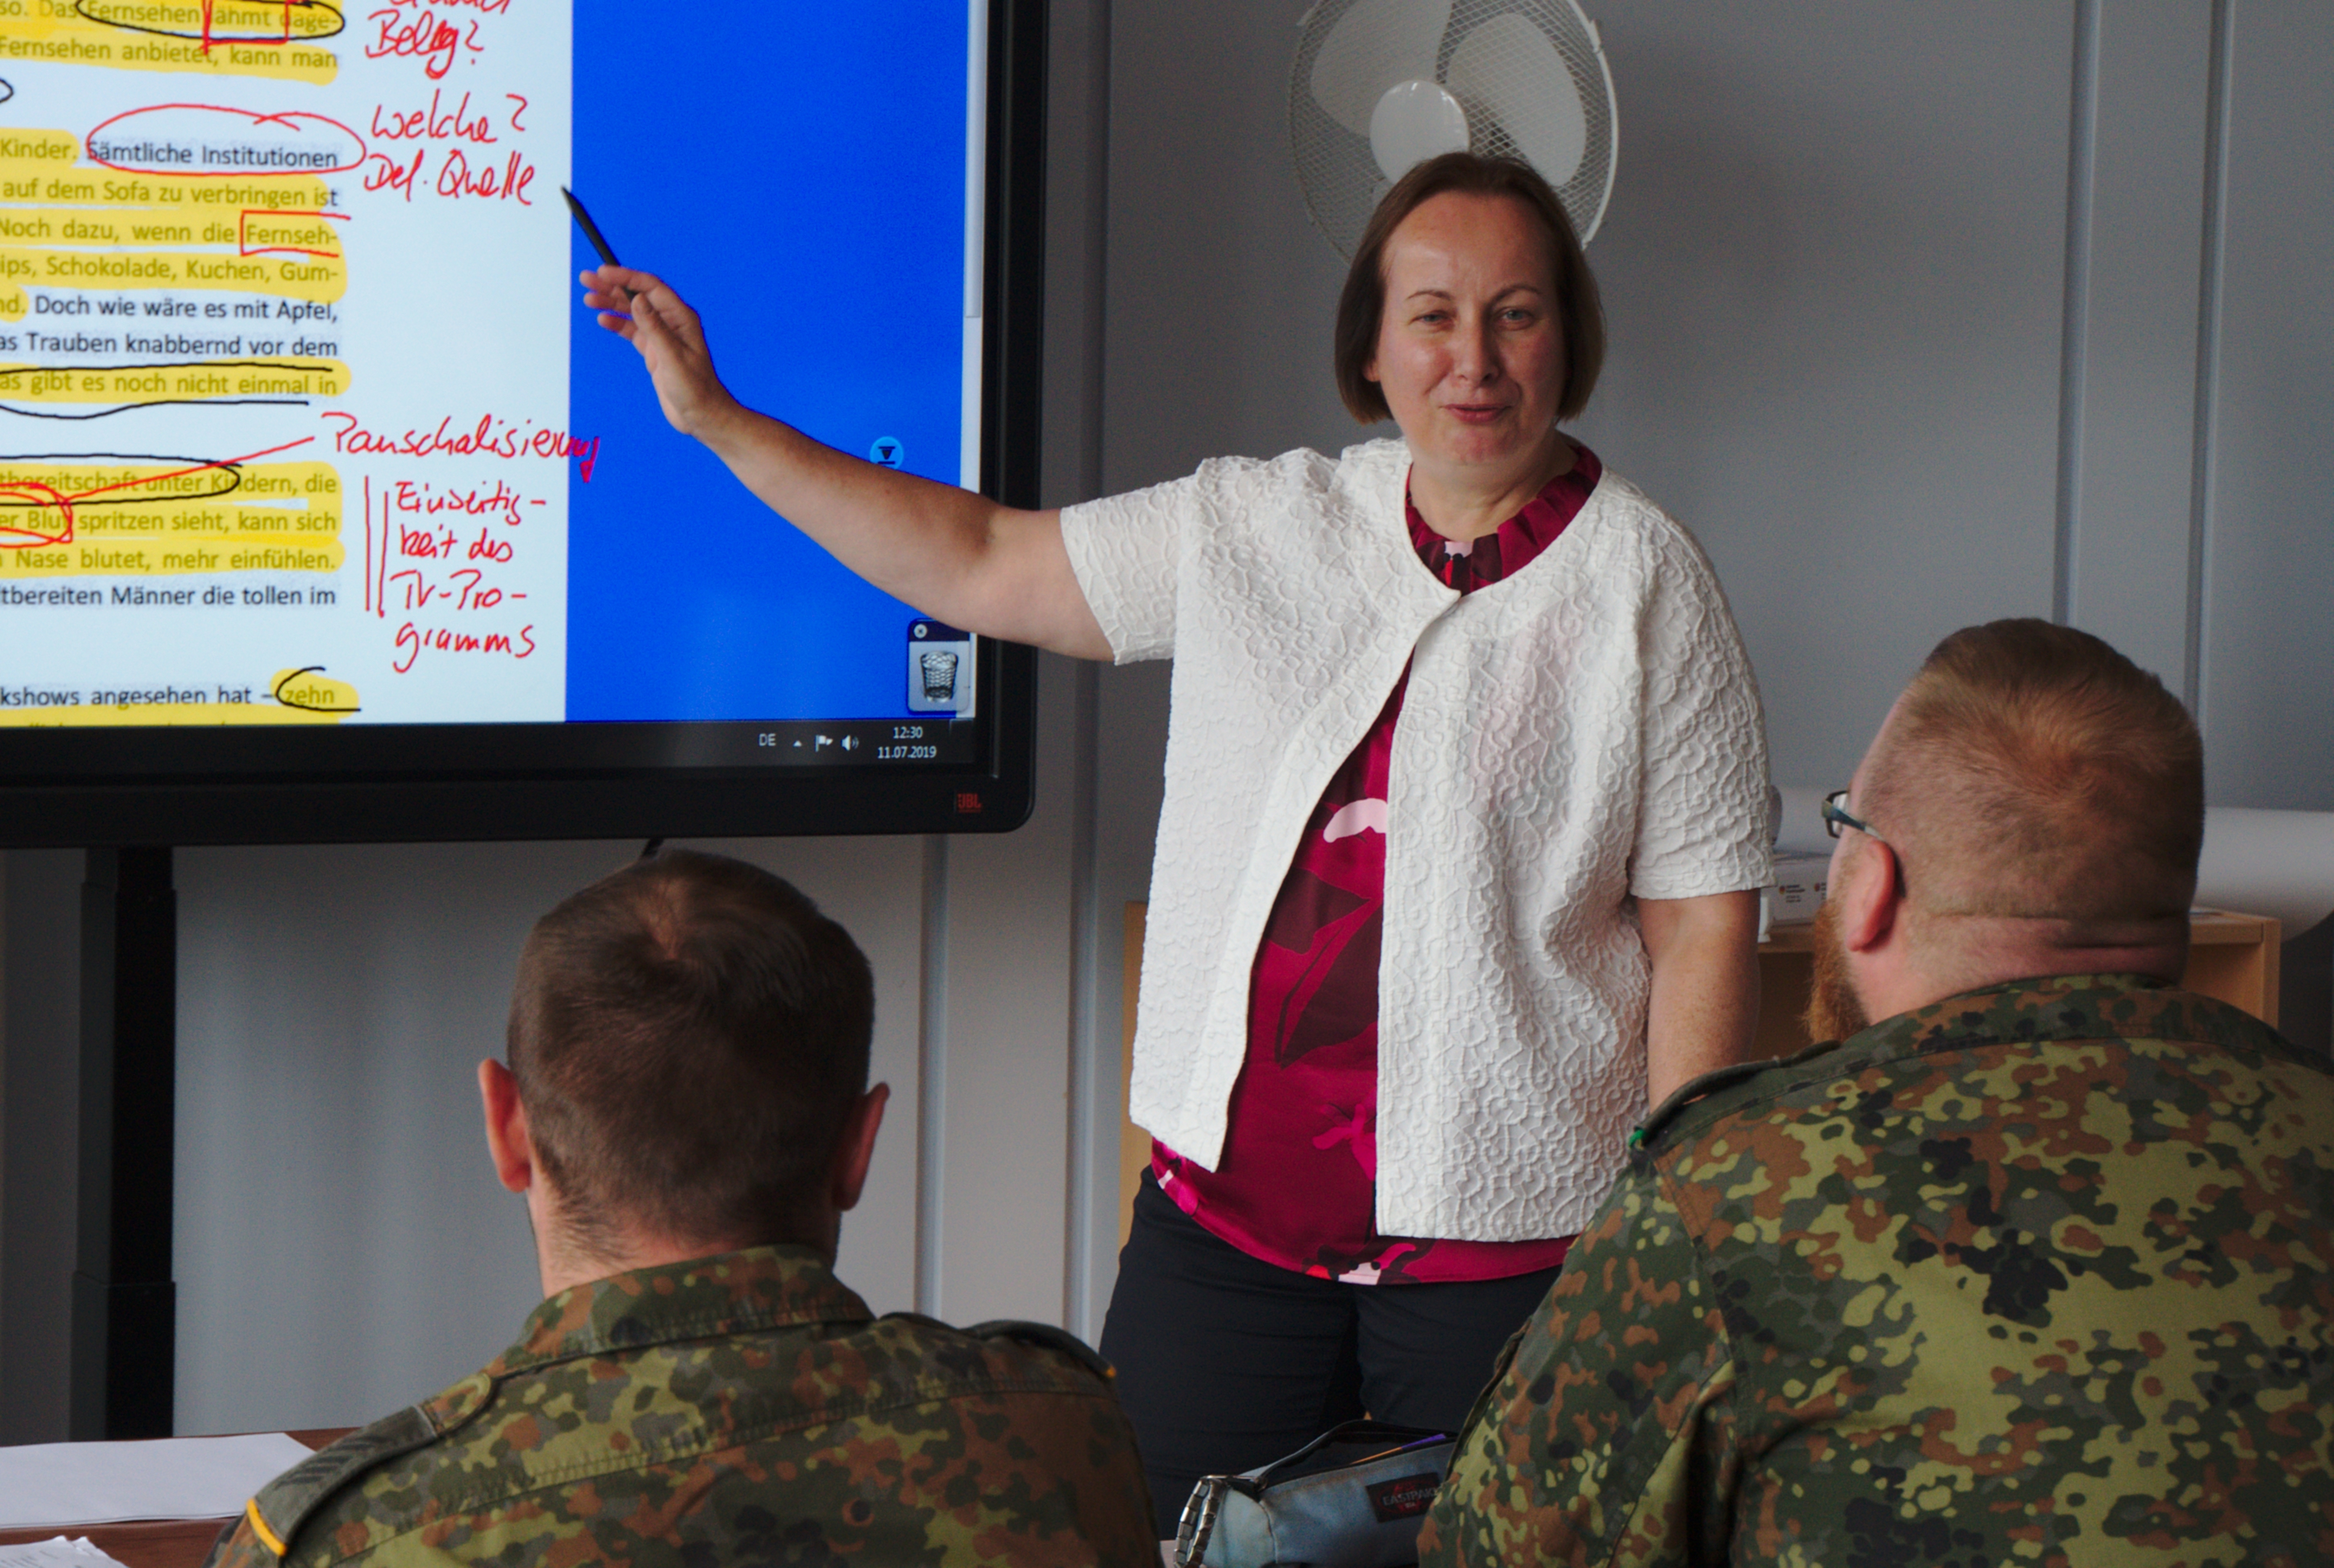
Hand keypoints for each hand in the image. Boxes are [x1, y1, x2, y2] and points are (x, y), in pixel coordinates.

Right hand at [579, 264, 738, 439]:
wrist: (701, 416)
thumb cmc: (695, 388)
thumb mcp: (672, 357)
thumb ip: (654, 328)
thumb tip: (639, 299)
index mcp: (681, 317)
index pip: (651, 288)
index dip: (627, 277)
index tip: (603, 272)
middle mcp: (672, 322)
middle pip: (638, 296)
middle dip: (613, 286)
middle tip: (587, 279)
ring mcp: (662, 336)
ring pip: (632, 312)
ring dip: (611, 304)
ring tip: (589, 298)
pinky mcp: (654, 351)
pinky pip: (632, 331)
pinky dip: (617, 324)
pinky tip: (603, 319)